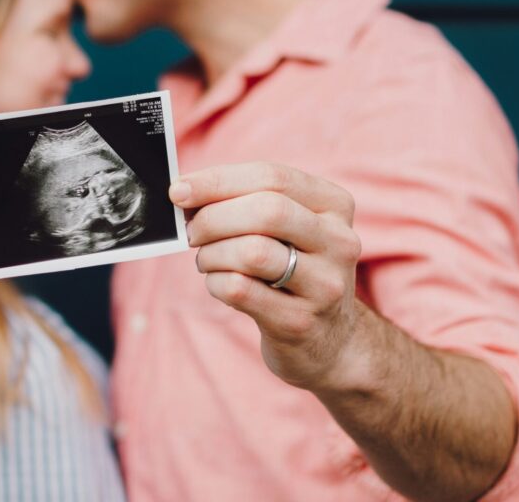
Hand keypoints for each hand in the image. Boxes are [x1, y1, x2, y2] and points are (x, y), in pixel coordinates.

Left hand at [172, 162, 364, 391]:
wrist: (329, 341)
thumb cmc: (293, 271)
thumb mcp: (287, 230)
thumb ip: (246, 202)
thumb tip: (186, 191)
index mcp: (335, 206)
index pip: (272, 177)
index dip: (218, 181)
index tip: (179, 190)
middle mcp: (339, 242)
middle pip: (266, 211)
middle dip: (213, 218)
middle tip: (191, 232)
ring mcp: (325, 285)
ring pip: (252, 252)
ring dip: (212, 253)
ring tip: (207, 260)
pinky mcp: (300, 321)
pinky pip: (241, 290)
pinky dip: (215, 283)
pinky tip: (218, 284)